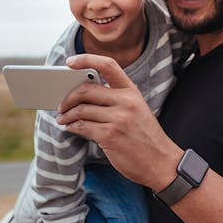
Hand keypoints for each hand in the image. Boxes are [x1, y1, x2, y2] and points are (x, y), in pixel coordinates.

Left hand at [56, 54, 182, 190]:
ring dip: (66, 115)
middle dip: (68, 97)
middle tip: (61, 105)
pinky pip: (82, 127)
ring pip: (81, 110)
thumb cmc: (145, 137)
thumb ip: (116, 99)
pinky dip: (72, 127)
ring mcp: (118, 118)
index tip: (70, 62)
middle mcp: (125, 101)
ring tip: (62, 118)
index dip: (86, 59)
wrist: (161, 163)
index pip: (108, 65)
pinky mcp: (109, 136)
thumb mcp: (137, 110)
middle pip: (86, 90)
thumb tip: (84, 94)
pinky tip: (70, 128)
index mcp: (132, 91)